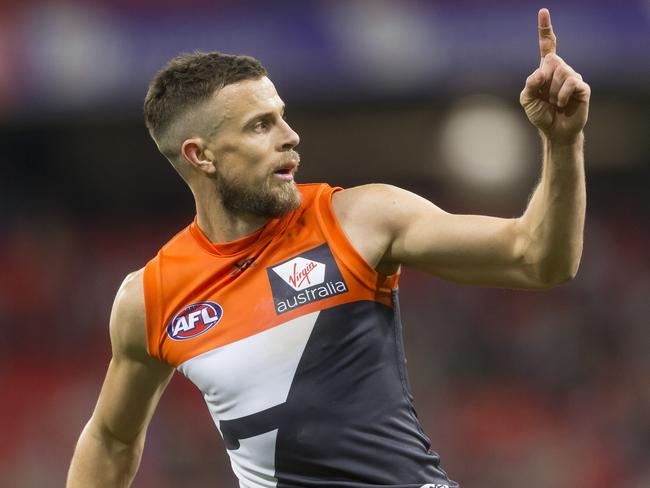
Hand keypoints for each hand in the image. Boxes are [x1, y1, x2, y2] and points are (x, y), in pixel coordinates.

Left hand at [520, 8, 590, 142]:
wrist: (554, 131)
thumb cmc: (540, 114)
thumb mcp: (526, 99)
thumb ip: (529, 83)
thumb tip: (543, 70)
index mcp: (547, 69)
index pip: (548, 45)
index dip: (545, 29)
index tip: (543, 12)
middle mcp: (562, 69)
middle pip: (551, 61)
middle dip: (544, 82)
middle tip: (546, 97)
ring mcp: (573, 77)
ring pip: (560, 73)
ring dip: (552, 92)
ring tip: (554, 103)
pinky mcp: (582, 87)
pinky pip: (570, 83)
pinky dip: (561, 96)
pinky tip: (561, 104)